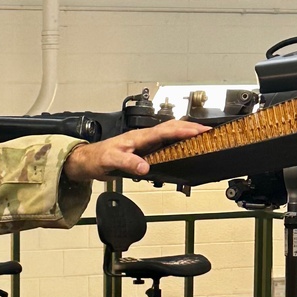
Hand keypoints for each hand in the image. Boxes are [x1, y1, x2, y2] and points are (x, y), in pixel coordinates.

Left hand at [62, 118, 209, 182]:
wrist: (87, 160)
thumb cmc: (97, 157)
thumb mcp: (111, 161)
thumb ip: (128, 163)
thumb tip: (145, 167)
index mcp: (139, 137)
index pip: (166, 130)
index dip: (184, 130)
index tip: (200, 131)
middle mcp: (143, 138)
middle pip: (171, 128)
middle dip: (191, 128)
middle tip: (209, 132)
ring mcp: (144, 143)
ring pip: (169, 135)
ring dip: (186, 134)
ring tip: (202, 137)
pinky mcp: (143, 151)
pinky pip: (164, 145)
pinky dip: (177, 144)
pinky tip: (183, 149)